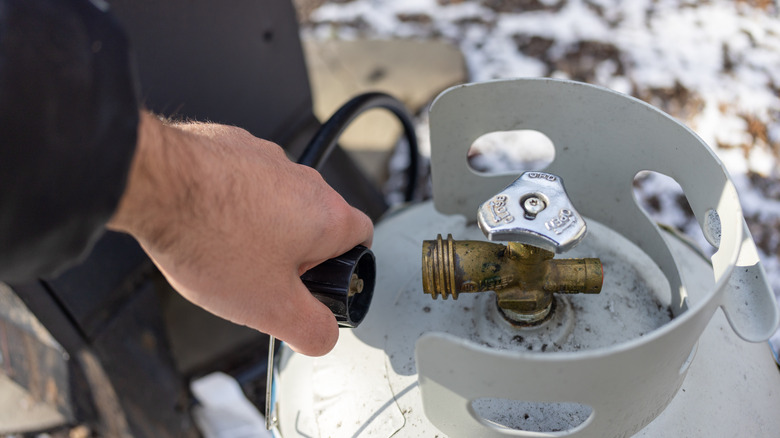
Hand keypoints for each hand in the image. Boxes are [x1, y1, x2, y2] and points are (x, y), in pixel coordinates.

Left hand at [107, 111, 372, 355]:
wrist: (155, 183)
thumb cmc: (209, 234)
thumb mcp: (269, 307)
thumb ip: (310, 329)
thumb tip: (324, 336)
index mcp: (327, 216)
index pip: (362, 238)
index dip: (345, 267)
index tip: (322, 281)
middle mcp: (304, 180)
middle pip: (316, 221)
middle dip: (296, 251)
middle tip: (265, 276)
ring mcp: (267, 157)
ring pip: (278, 200)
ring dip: (262, 226)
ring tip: (226, 250)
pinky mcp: (233, 145)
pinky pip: (243, 179)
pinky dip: (231, 201)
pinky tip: (205, 222)